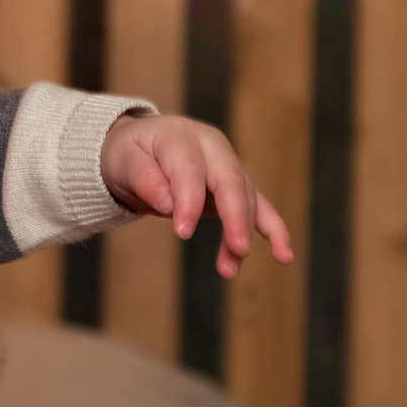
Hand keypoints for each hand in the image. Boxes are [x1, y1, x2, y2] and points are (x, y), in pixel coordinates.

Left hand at [100, 113, 295, 278]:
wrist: (139, 148)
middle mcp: (212, 148)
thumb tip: (168, 203)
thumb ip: (144, 178)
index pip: (190, 170)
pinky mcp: (235, 186)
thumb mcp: (122, 161)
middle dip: (236, 217)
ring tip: (230, 269)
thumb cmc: (129, 155)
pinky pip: (258, 207)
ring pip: (244, 199)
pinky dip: (273, 230)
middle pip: (230, 181)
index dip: (189, 201)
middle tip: (238, 249)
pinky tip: (284, 256)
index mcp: (181, 137)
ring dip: (242, 235)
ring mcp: (228, 165)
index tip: (183, 232)